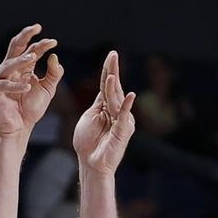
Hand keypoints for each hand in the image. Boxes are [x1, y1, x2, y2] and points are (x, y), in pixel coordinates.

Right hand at [0, 25, 61, 141]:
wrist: (18, 129)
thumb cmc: (30, 110)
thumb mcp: (47, 90)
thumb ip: (53, 74)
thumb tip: (54, 56)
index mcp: (20, 67)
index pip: (30, 50)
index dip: (41, 44)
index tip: (53, 42)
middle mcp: (8, 69)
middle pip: (15, 47)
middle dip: (24, 36)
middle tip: (36, 28)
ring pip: (9, 64)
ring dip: (21, 60)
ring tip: (33, 57)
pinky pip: (3, 85)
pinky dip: (14, 86)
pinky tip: (27, 87)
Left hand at [72, 50, 135, 172]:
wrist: (90, 163)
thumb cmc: (87, 143)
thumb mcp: (89, 117)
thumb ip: (98, 104)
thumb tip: (106, 87)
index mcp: (106, 106)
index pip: (107, 84)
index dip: (109, 69)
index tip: (111, 54)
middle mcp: (117, 110)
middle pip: (114, 88)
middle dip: (113, 70)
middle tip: (113, 55)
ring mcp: (121, 120)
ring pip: (116, 100)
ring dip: (114, 87)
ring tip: (111, 75)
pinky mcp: (123, 131)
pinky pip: (124, 116)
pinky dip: (126, 106)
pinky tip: (130, 96)